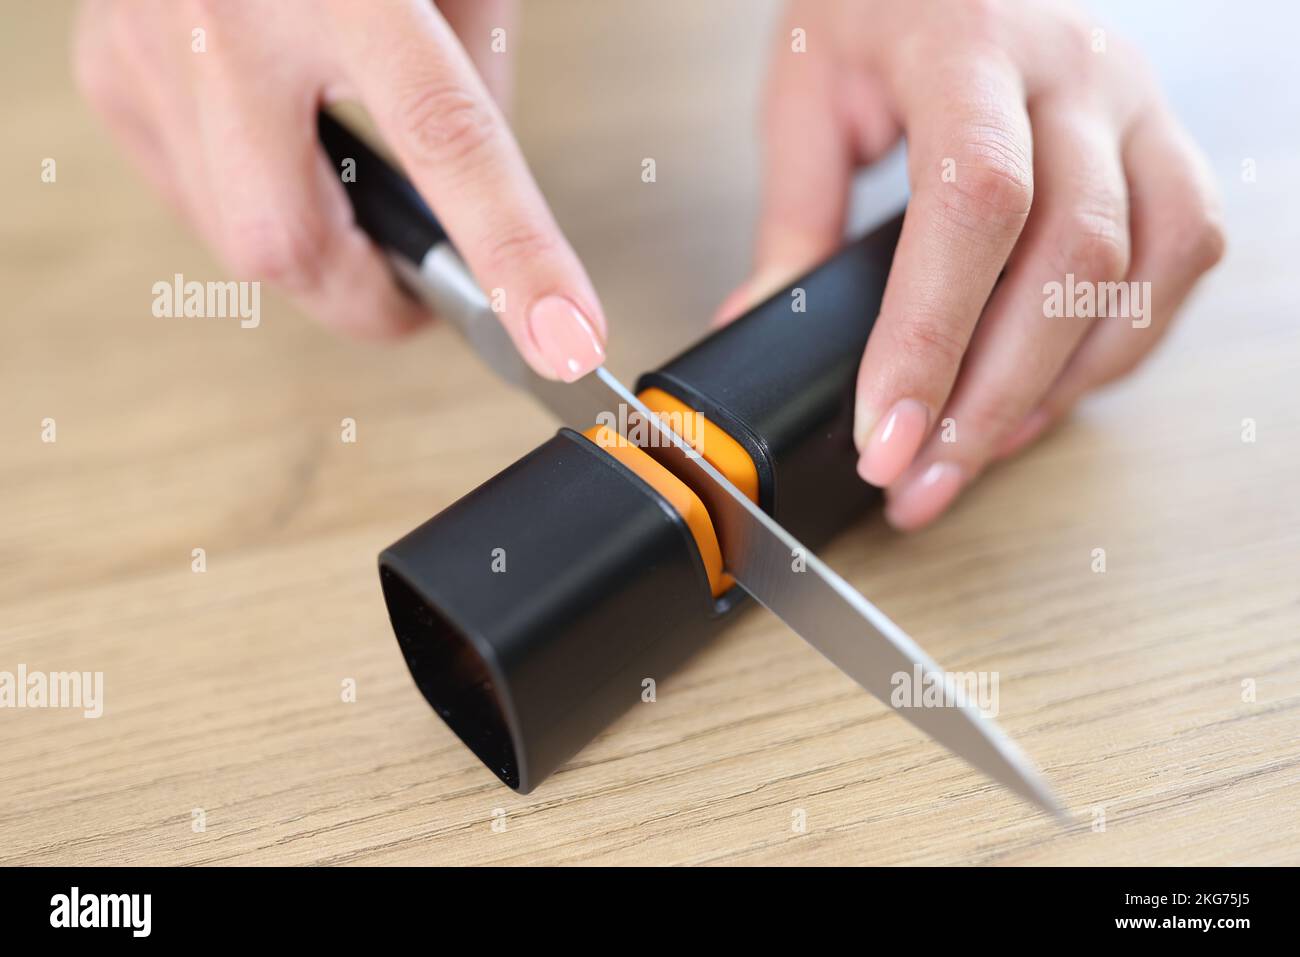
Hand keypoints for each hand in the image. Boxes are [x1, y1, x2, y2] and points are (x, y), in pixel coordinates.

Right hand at [74, 0, 605, 381]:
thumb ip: (473, 84)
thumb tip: (470, 217)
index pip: (444, 138)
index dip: (512, 252)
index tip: (561, 335)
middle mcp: (225, 14)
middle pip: (289, 241)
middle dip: (370, 298)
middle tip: (425, 296)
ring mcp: (148, 48)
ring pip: (237, 243)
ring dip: (318, 253)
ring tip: (353, 196)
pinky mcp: (110, 74)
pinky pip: (196, 202)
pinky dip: (258, 209)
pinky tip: (283, 160)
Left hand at [722, 0, 1224, 528]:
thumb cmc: (880, 3)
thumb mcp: (807, 88)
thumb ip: (793, 212)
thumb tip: (762, 327)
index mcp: (969, 42)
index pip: (973, 201)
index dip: (932, 336)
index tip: (885, 434)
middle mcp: (1075, 70)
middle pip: (1070, 257)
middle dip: (990, 397)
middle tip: (918, 481)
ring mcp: (1136, 104)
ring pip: (1145, 270)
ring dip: (1058, 387)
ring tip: (974, 452)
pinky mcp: (1163, 142)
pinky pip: (1182, 258)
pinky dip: (1118, 345)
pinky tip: (1044, 390)